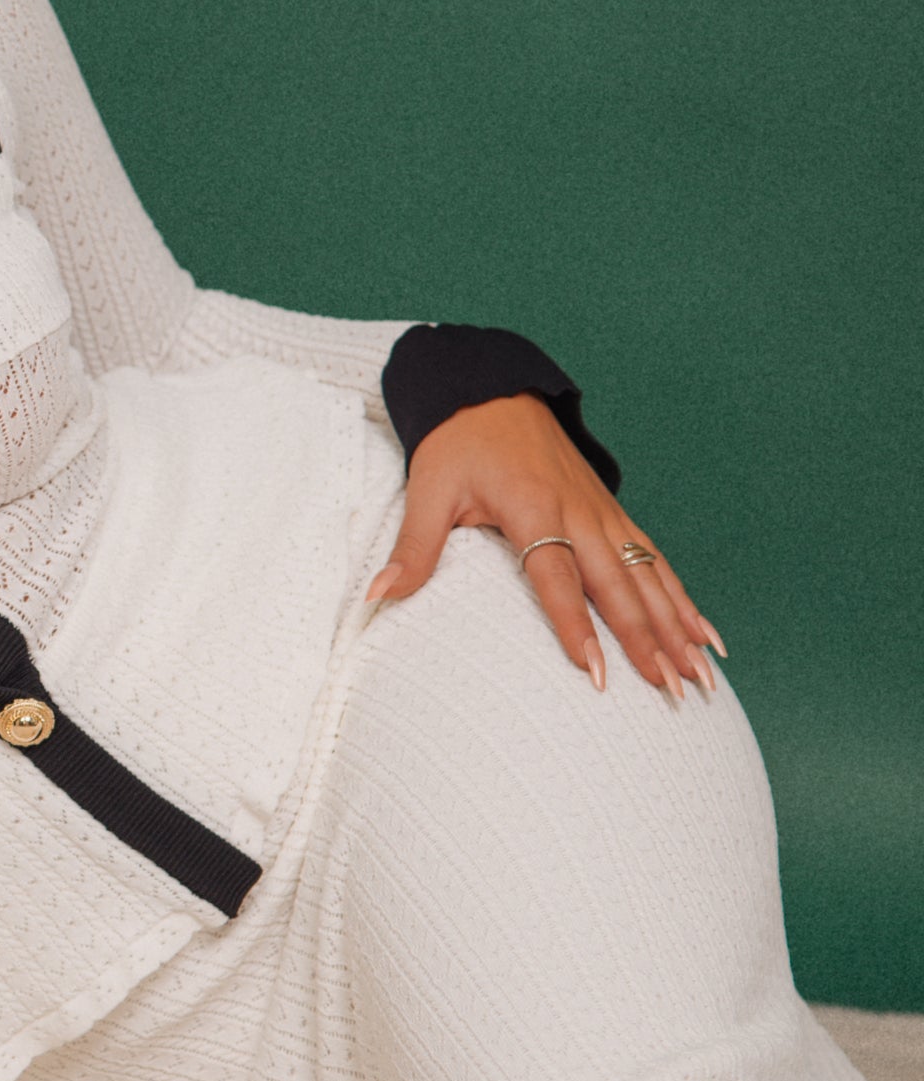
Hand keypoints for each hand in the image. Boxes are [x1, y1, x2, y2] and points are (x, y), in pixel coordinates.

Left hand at [365, 393, 723, 698]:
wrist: (491, 388)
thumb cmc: (457, 443)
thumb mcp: (428, 489)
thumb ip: (413, 549)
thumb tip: (376, 597)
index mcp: (533, 508)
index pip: (557, 580)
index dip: (575, 628)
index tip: (595, 673)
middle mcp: (579, 513)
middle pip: (619, 587)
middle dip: (648, 642)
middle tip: (671, 692)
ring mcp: (603, 513)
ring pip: (649, 578)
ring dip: (678, 628)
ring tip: (702, 677)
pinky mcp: (613, 513)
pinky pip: (656, 561)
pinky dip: (683, 598)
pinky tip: (705, 635)